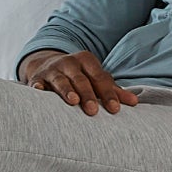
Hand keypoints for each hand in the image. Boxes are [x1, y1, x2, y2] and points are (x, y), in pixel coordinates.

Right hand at [17, 47, 139, 114]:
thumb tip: (135, 103)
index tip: (115, 109)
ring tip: (73, 101)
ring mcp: (52, 70)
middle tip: (94, 111)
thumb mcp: (95, 79)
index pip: (100, 78)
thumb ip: (113, 91)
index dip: (108, 93)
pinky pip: (37, 83)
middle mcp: (69, 63)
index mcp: (86, 61)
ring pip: (60, 80)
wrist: (47, 66)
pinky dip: (37, 87)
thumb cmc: (79, 77)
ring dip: (66, 90)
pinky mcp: (37, 78)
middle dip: (88, 94)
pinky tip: (39, 92)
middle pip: (80, 79)